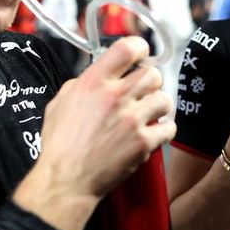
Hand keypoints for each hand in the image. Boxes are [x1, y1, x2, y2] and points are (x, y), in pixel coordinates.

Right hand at [15, 36, 175, 229]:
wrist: (65, 180)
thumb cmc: (60, 145)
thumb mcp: (60, 103)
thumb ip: (82, 83)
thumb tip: (100, 74)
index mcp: (93, 82)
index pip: (127, 48)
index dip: (139, 48)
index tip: (141, 54)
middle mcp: (115, 97)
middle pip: (152, 74)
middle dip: (149, 82)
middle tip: (141, 93)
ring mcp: (132, 120)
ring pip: (164, 99)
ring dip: (157, 106)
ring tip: (146, 114)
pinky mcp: (143, 143)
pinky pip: (169, 128)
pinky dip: (163, 131)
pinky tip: (151, 133)